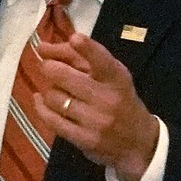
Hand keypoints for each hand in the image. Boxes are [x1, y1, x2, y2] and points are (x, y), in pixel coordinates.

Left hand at [35, 33, 159, 180]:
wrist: (138, 142)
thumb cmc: (121, 100)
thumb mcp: (112, 76)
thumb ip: (82, 58)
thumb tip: (43, 49)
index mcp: (118, 79)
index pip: (102, 61)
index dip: (88, 48)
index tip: (75, 38)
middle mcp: (108, 99)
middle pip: (64, 76)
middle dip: (49, 67)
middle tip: (48, 67)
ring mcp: (96, 121)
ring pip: (54, 98)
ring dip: (49, 91)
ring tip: (56, 91)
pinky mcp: (84, 140)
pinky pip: (52, 120)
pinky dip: (41, 107)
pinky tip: (41, 101)